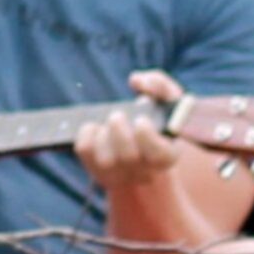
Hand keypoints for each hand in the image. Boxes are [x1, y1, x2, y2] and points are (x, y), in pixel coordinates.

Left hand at [74, 69, 182, 191]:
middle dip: (120, 132)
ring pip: (106, 160)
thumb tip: (137, 80)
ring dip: (103, 136)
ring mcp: (119, 174)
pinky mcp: (98, 168)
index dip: (148, 138)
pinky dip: (86, 133)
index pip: (159, 155)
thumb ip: (160, 85)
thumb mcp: (167, 100)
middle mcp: (144, 170)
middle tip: (117, 116)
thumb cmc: (157, 118)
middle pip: (129, 158)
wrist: (143, 148)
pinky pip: (85, 152)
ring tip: (109, 121)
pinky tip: (94, 125)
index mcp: (167, 154)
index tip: (141, 120)